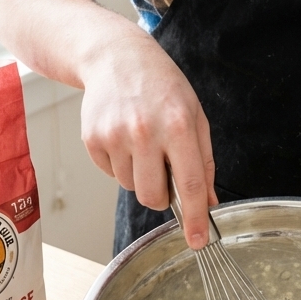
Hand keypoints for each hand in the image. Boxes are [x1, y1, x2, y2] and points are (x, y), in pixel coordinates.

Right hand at [79, 27, 216, 248]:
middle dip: (162, 195)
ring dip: (140, 174)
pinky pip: (111, 173)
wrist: (116, 58)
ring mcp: (115, 136)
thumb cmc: (161, 86)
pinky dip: (120, 163)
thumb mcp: (194, 115)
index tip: (198, 241)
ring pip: (131, 187)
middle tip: (164, 169)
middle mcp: (145, 131)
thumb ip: (204, 161)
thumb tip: (208, 202)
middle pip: (153, 196)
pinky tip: (124, 136)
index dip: (195, 218)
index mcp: (178, 125)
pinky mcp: (92, 140)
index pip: (189, 183)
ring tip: (142, 141)